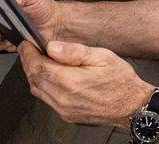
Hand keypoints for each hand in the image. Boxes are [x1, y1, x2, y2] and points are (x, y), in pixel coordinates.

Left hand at [18, 40, 152, 127]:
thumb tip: (52, 47)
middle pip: (34, 78)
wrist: (131, 105)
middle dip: (28, 62)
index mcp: (71, 81)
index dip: (28, 53)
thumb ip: (74, 51)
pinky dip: (43, 86)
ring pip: (37, 90)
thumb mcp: (102, 56)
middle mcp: (64, 99)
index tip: (27, 43)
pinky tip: (51, 76)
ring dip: (34, 75)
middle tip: (29, 49)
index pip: (37, 66)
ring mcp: (64, 110)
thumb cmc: (120, 80)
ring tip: (39, 60)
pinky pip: (46, 99)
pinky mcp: (66, 115)